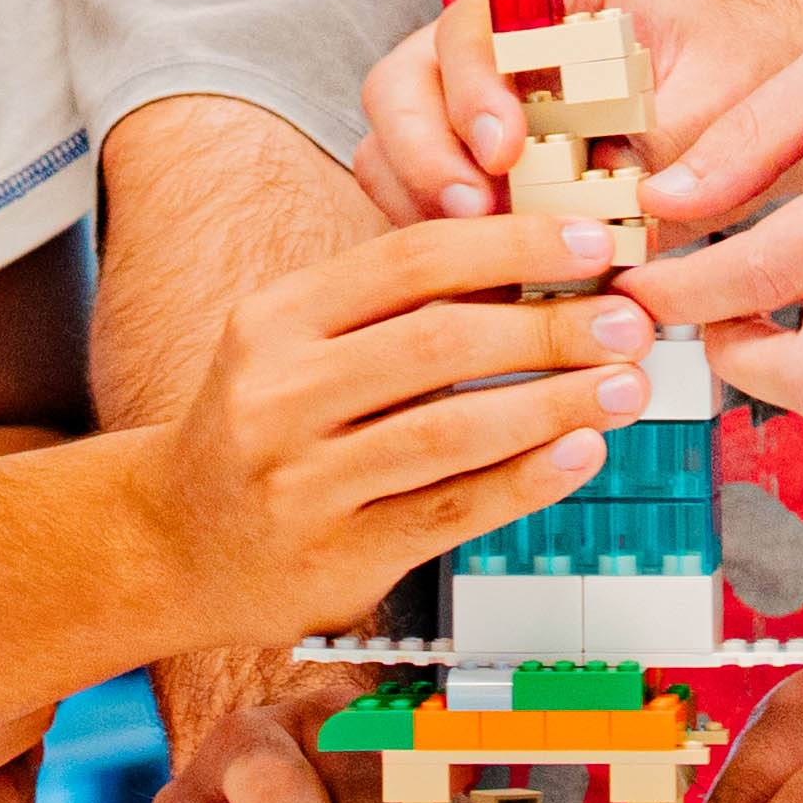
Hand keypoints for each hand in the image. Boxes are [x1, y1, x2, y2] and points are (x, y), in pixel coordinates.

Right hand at [149, 208, 665, 642]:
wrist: (172, 543)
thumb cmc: (266, 428)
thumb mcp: (298, 346)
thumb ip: (392, 309)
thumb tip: (537, 268)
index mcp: (275, 318)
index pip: (409, 259)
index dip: (513, 246)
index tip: (594, 246)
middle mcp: (277, 393)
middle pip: (439, 342)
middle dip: (551, 327)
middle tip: (630, 322)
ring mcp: (300, 480)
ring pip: (449, 430)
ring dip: (553, 404)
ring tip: (625, 388)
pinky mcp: (331, 555)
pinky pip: (446, 508)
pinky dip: (523, 480)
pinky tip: (580, 454)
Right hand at [354, 0, 802, 220]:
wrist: (739, 97)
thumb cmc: (730, 79)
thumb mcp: (723, 100)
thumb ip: (674, 143)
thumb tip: (633, 208)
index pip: (479, 14)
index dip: (477, 80)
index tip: (506, 149)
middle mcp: (489, 30)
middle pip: (407, 77)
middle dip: (426, 151)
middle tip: (475, 213)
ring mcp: (460, 93)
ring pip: (390, 137)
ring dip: (419, 199)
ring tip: (478, 255)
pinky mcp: (457, 155)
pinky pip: (406, 191)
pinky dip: (429, 232)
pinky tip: (481, 274)